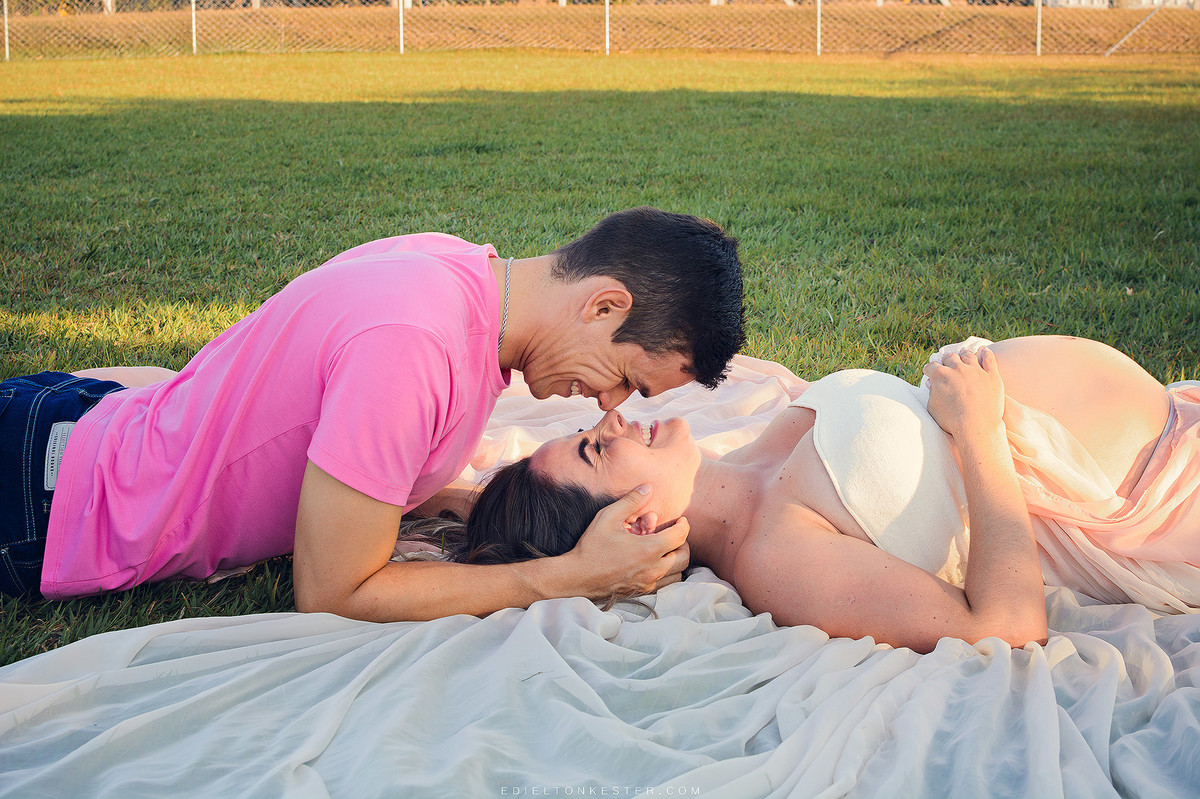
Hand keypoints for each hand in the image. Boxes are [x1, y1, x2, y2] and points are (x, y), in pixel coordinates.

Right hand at [566, 485, 691, 598]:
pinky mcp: (642, 592)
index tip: (681, 520)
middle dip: (683, 544)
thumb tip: (648, 488)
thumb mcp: (608, 517)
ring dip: (676, 560)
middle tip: (674, 535)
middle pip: (684, 558)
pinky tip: (654, 563)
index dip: (684, 525)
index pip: (680, 537)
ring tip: (665, 549)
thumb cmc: (592, 547)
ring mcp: (649, 583)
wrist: (577, 577)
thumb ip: (631, 501)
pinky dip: (667, 573)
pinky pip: (665, 584)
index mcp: (649, 550)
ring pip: (678, 574)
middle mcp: (654, 569)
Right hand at [922, 347, 1005, 442]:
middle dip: (946, 359)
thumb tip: (930, 383)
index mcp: (940, 375)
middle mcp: (957, 368)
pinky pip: (989, 359)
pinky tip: (984, 351)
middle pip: (950, 358)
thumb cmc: (952, 421)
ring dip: (964, 353)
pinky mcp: (991, 375)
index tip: (929, 372)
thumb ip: (931, 393)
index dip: (929, 369)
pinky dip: (986, 354)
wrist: (977, 427)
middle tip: (946, 360)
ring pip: (968, 356)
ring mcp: (976, 370)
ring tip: (963, 352)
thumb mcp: (934, 408)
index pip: (931, 367)